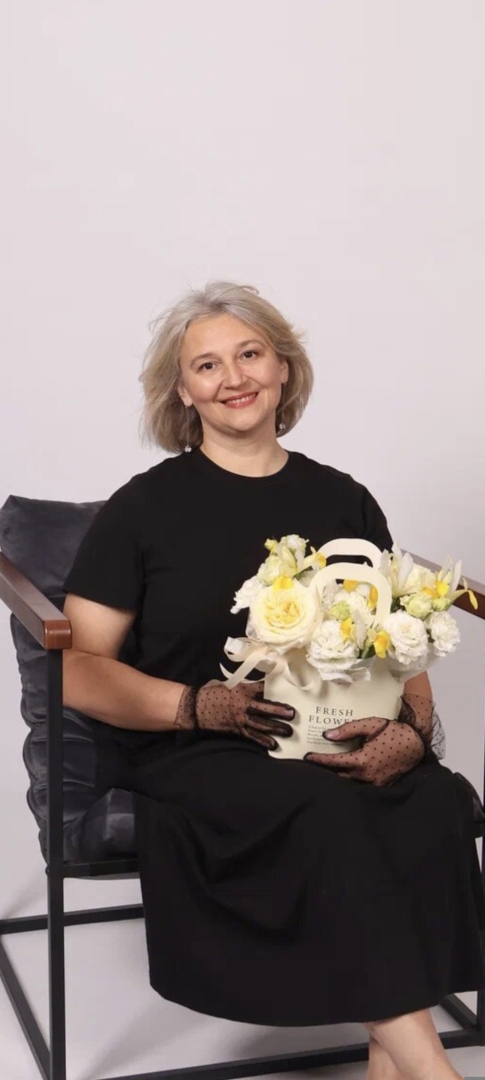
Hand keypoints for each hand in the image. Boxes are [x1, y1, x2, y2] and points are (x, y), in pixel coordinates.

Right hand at [175, 681, 294, 749]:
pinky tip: (273, 745)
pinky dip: (263, 741)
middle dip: (280, 712)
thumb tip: (265, 686)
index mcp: (243, 690)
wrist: (198, 707)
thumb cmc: (216, 693)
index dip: (275, 689)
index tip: (288, 689)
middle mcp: (243, 705)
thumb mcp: (233, 684)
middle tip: (293, 714)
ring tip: (288, 732)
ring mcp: (240, 719)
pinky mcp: (237, 730)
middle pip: (265, 708)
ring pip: (261, 724)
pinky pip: (252, 737)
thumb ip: (249, 686)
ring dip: (276, 728)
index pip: (263, 689)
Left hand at [305, 716, 424, 785]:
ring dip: (340, 776)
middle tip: (314, 766)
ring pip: (351, 782)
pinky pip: (363, 784)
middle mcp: (367, 775)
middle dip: (327, 772)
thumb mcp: (369, 725)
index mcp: (362, 760)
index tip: (307, 757)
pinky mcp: (382, 785)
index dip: (319, 760)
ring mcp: (376, 783)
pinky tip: (348, 774)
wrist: (416, 742)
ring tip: (328, 770)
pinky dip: (353, 779)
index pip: (334, 763)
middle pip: (340, 776)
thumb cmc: (392, 731)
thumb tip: (326, 736)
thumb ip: (347, 730)